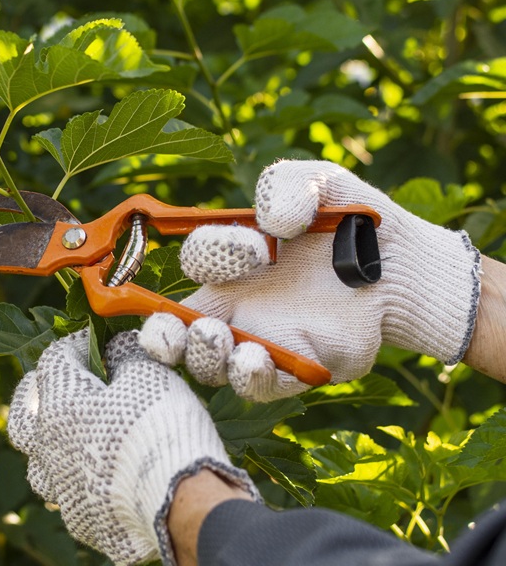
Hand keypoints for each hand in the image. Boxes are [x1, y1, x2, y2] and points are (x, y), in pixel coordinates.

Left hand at [6, 329, 258, 564]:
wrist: (180, 503)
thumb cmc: (160, 428)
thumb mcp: (148, 374)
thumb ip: (125, 354)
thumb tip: (117, 348)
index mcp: (58, 405)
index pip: (55, 359)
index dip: (78, 344)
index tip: (100, 341)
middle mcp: (48, 448)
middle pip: (23, 415)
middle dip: (36, 395)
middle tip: (55, 387)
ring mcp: (61, 489)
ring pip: (39, 463)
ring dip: (51, 446)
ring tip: (72, 438)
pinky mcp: (81, 521)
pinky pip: (70, 496)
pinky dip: (80, 482)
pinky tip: (101, 479)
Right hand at [139, 160, 481, 401]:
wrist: (405, 266)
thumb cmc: (354, 221)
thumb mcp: (321, 183)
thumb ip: (288, 184)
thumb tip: (272, 222)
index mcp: (233, 262)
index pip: (195, 263)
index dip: (212, 254)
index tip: (256, 248)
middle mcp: (237, 306)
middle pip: (177, 331)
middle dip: (164, 334)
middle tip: (178, 328)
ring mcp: (263, 342)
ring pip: (211, 365)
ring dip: (205, 357)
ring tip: (220, 341)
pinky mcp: (297, 369)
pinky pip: (260, 387)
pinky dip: (249, 378)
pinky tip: (253, 360)